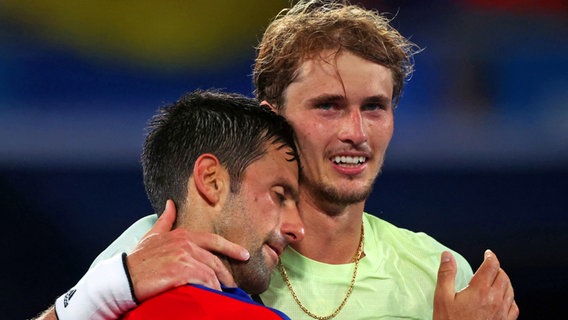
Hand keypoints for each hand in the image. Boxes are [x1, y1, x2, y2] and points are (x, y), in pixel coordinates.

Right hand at [126, 200, 249, 301]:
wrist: (123, 277)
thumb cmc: (138, 259)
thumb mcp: (152, 236)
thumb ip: (165, 221)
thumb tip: (171, 204)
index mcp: (183, 234)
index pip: (214, 240)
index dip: (232, 248)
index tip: (245, 255)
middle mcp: (186, 244)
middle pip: (215, 261)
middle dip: (226, 274)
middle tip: (233, 285)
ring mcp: (184, 258)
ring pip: (211, 274)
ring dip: (218, 286)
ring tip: (222, 294)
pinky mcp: (181, 273)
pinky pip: (204, 283)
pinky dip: (211, 291)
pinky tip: (212, 297)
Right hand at [434, 250, 518, 319]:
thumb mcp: (442, 297)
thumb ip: (446, 274)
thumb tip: (447, 256)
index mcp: (480, 290)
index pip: (492, 266)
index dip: (490, 256)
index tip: (487, 253)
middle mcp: (495, 300)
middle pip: (503, 276)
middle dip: (496, 268)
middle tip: (489, 266)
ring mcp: (501, 312)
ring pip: (510, 290)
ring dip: (504, 281)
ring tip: (495, 280)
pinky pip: (514, 306)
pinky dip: (510, 298)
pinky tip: (503, 299)